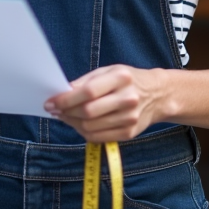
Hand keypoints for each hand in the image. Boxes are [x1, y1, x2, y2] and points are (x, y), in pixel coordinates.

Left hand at [44, 65, 169, 142]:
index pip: (88, 92)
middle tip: (55, 110)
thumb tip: (63, 93)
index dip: (66, 99)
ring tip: (66, 116)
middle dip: (66, 113)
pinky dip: (83, 132)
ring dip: (72, 123)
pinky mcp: (129, 133)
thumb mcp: (109, 71)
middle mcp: (127, 99)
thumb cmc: (128, 80)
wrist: (158, 95)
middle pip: (88, 112)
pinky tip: (79, 124)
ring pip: (91, 127)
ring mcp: (129, 118)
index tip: (50, 102)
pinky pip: (98, 137)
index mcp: (121, 78)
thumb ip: (86, 81)